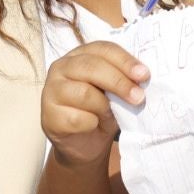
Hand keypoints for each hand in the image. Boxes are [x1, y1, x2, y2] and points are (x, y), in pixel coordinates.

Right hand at [41, 42, 147, 168]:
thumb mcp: (114, 91)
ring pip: (84, 93)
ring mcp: (51, 91)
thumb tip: (142, 78)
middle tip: (139, 97)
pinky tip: (93, 125)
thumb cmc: (101, 110)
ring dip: (105, 106)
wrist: (85, 144)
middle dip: (119, 81)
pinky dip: (92, 123)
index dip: (125, 61)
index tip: (144, 75)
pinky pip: (77, 118)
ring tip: (112, 114)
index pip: (103, 49)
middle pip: (92, 67)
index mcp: (80, 55)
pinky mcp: (49, 116)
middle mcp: (61, 68)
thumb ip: (123, 79)